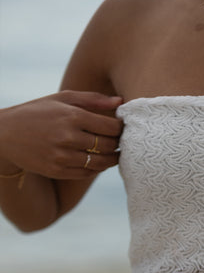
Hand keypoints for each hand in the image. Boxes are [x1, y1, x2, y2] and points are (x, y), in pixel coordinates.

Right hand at [0, 90, 122, 180]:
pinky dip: (97, 168)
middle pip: (107, 145)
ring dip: (112, 159)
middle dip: (118, 144)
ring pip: (100, 162)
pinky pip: (87, 173)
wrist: (5, 134)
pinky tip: (99, 161)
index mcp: (71, 116)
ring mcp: (62, 156)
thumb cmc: (38, 112)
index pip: (110, 126)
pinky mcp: (57, 171)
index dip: (121, 128)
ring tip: (114, 153)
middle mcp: (67, 137)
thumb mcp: (62, 99)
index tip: (122, 127)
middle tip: (122, 142)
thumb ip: (93, 99)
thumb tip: (120, 102)